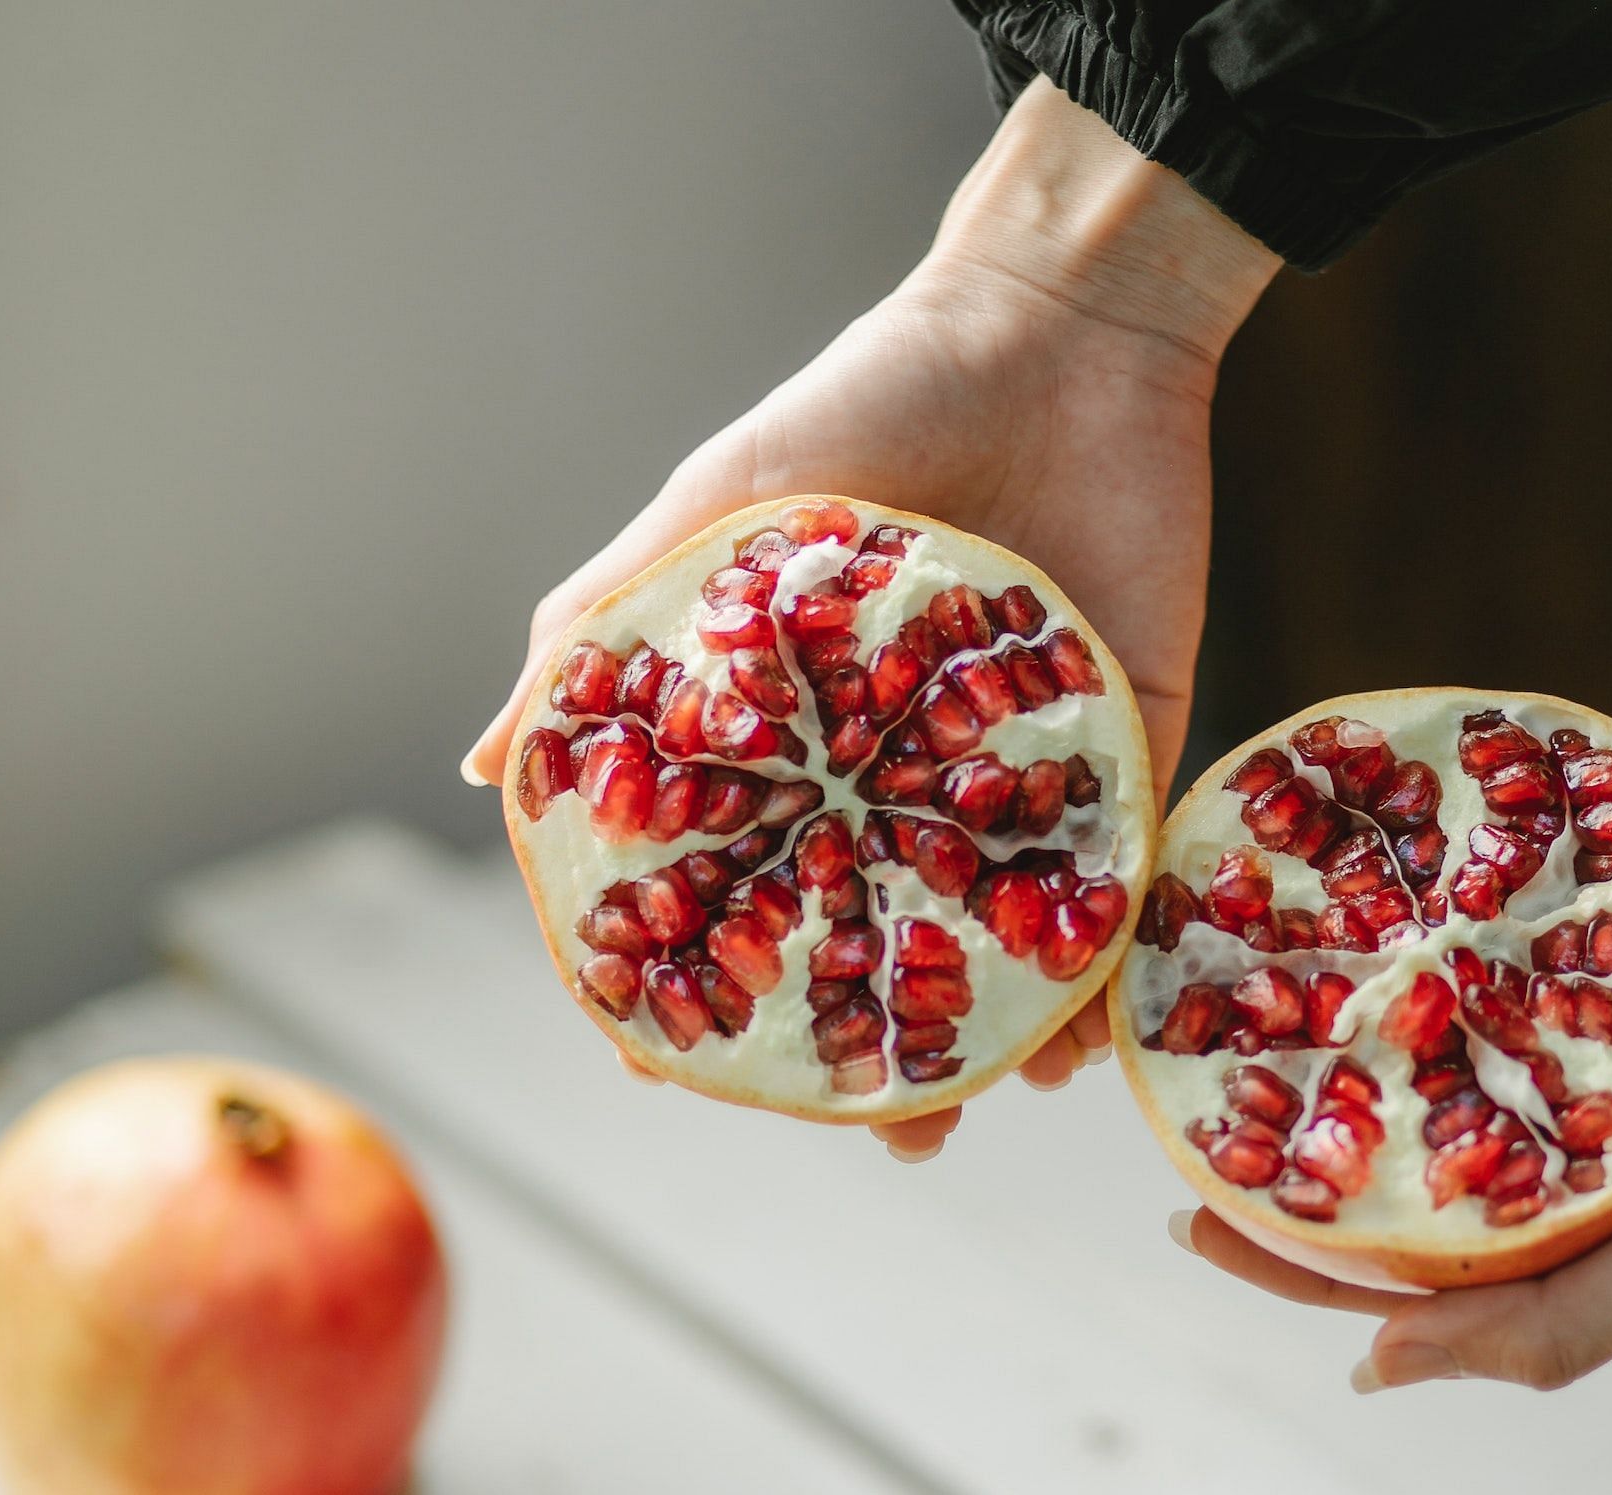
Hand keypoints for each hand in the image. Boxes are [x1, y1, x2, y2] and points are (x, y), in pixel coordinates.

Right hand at [462, 80, 1279, 1158]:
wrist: (1056, 327)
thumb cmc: (868, 406)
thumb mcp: (718, 517)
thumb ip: (607, 637)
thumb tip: (481, 770)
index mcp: (811, 729)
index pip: (756, 879)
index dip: (713, 975)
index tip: (674, 1056)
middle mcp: (911, 763)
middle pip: (886, 932)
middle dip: (880, 1045)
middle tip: (881, 1130)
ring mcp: (1023, 760)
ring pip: (1006, 931)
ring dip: (1001, 1030)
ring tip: (983, 1101)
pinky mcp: (1131, 740)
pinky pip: (1122, 872)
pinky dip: (1107, 956)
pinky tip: (1085, 1031)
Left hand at [1172, 853, 1611, 1389]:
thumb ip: (1554, 1320)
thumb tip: (1378, 1374)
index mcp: (1587, 1217)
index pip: (1407, 1246)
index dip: (1298, 1240)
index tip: (1190, 1208)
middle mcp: (1577, 1122)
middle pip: (1408, 1121)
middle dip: (1303, 1111)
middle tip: (1190, 1075)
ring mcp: (1599, 1020)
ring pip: (1450, 1013)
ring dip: (1362, 1000)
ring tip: (1252, 975)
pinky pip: (1514, 918)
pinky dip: (1448, 905)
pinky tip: (1366, 884)